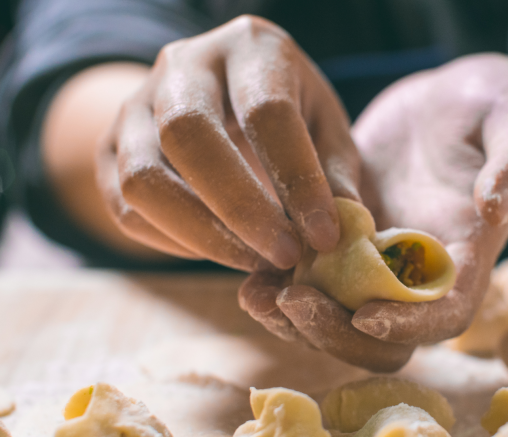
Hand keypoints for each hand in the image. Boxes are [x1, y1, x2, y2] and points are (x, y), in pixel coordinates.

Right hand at [95, 16, 359, 269]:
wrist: (225, 97)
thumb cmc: (289, 111)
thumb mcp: (325, 128)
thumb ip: (334, 173)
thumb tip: (343, 231)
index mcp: (248, 48)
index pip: (266, 111)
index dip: (297, 180)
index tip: (325, 237)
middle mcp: (182, 65)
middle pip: (188, 134)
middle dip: (241, 209)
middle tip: (285, 257)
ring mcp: (134, 106)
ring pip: (143, 179)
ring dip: (203, 236)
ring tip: (255, 263)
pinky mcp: (109, 150)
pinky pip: (127, 209)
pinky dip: (176, 243)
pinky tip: (220, 250)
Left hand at [240, 54, 507, 370]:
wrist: (455, 100)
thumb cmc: (499, 107)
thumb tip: (492, 207)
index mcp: (466, 255)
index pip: (444, 314)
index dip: (409, 325)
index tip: (365, 314)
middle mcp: (419, 271)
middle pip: (382, 337)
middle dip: (337, 332)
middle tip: (292, 300)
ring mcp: (378, 259)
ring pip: (339, 318)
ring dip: (299, 320)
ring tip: (256, 295)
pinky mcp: (345, 238)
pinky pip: (313, 279)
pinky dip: (282, 285)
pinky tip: (250, 274)